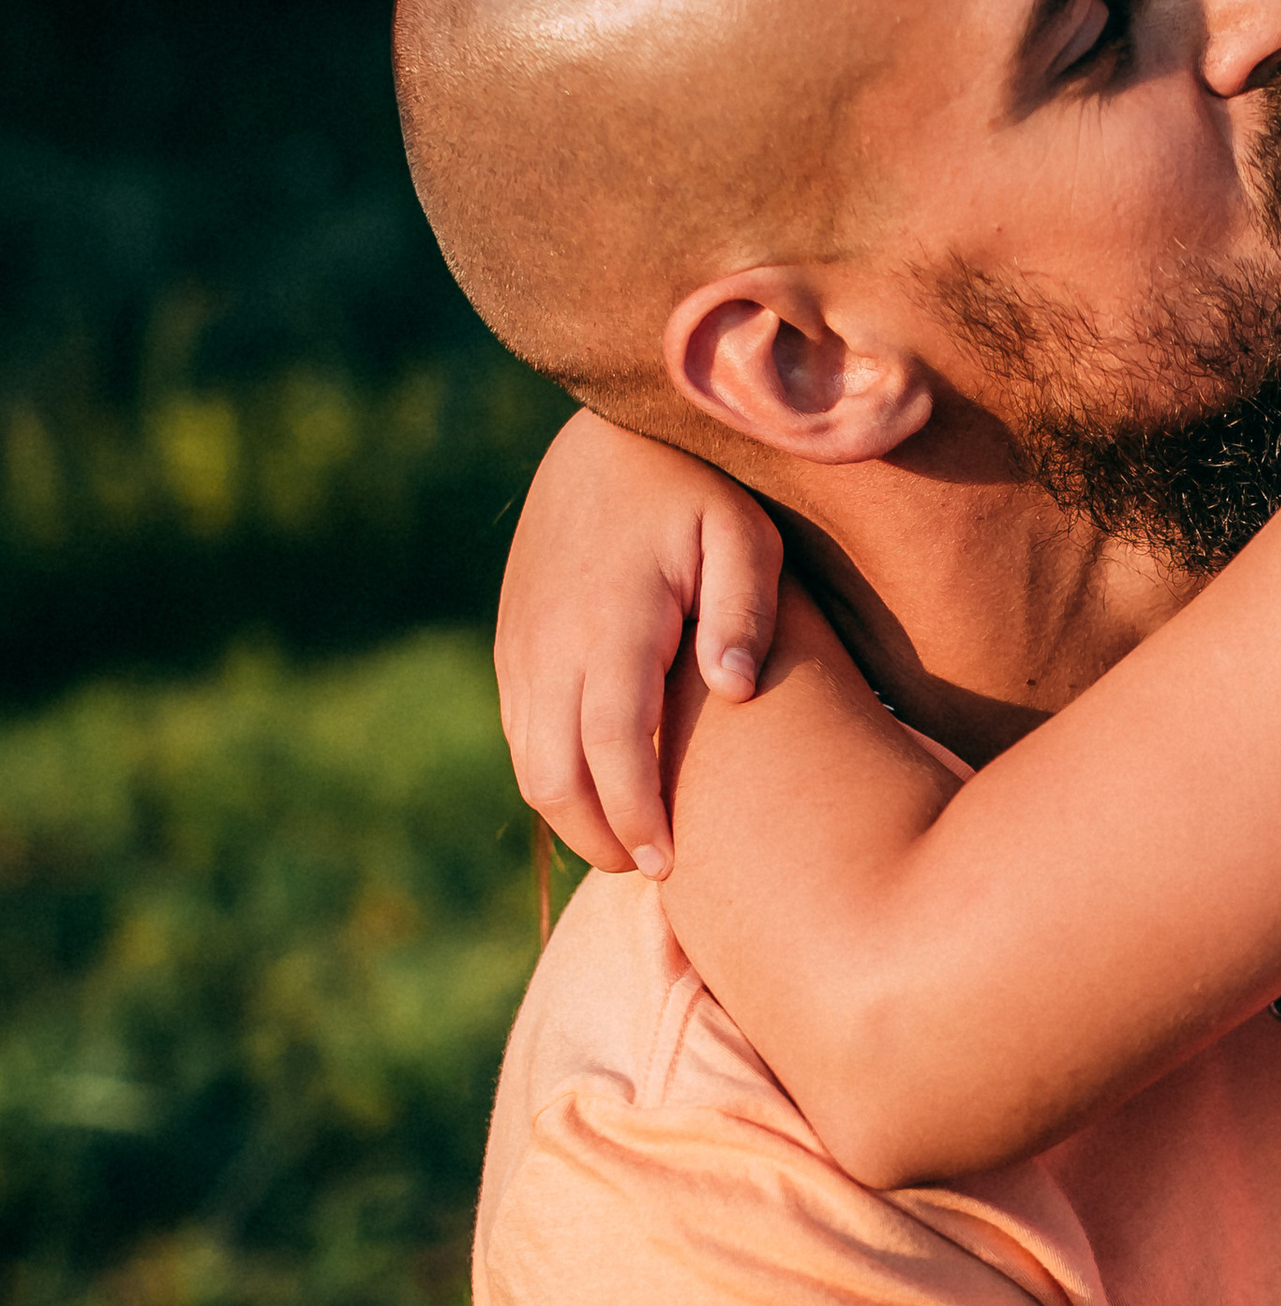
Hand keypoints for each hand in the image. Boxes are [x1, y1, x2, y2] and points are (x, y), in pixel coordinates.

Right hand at [494, 410, 783, 874]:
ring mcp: (521, 642)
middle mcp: (550, 640)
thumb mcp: (743, 533)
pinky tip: (602, 786)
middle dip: (595, 836)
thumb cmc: (695, 489)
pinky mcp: (512, 640)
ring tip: (629, 838)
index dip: (633, 816)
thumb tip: (734, 687)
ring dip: (570, 813)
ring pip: (527, 760)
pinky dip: (553, 772)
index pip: (612, 747)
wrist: (607, 436)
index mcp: (610, 620)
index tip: (667, 866)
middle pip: (552, 775)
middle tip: (651, 868)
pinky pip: (520, 728)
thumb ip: (744, 608)